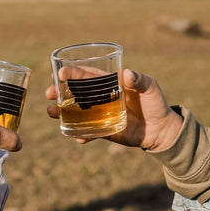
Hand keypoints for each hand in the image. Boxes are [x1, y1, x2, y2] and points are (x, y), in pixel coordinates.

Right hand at [46, 68, 182, 150]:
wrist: (161, 129)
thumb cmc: (155, 102)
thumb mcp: (150, 86)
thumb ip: (140, 80)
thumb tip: (126, 74)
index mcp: (107, 83)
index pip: (86, 75)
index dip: (72, 73)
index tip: (60, 73)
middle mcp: (98, 97)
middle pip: (73, 92)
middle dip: (58, 91)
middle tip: (48, 93)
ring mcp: (98, 114)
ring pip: (74, 112)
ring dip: (61, 112)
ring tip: (51, 112)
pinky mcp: (102, 130)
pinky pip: (87, 132)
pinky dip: (80, 134)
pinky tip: (77, 137)